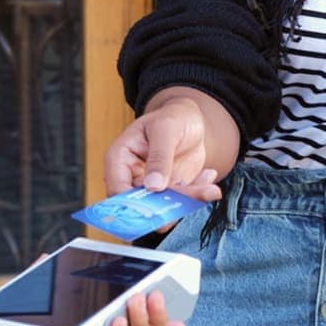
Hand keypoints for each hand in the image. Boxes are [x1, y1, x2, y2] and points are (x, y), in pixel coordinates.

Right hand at [104, 96, 221, 200]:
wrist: (191, 119)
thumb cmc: (172, 117)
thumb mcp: (165, 129)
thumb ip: (159, 156)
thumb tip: (153, 185)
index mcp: (120, 159)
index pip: (116, 189)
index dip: (130, 204)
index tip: (153, 208)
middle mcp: (133, 177)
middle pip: (141, 203)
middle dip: (167, 207)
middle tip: (188, 202)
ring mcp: (152, 186)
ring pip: (166, 205)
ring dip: (189, 201)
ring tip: (209, 190)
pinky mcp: (171, 190)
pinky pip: (182, 201)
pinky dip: (198, 194)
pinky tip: (208, 176)